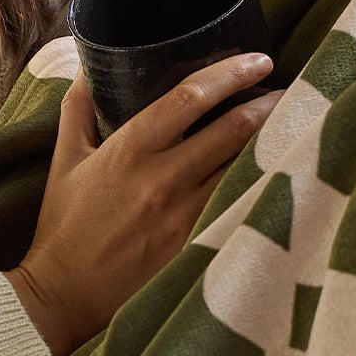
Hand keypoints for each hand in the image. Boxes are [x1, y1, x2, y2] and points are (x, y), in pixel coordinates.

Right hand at [8, 56, 280, 355]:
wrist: (62, 296)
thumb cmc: (64, 228)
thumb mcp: (64, 161)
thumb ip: (78, 109)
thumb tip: (87, 68)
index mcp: (131, 148)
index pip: (191, 96)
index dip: (230, 73)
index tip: (258, 60)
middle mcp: (163, 177)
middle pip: (233, 129)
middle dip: (268, 104)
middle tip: (288, 92)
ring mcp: (183, 215)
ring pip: (244, 168)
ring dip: (273, 144)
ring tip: (293, 129)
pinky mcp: (194, 247)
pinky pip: (238, 209)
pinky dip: (260, 189)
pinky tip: (278, 179)